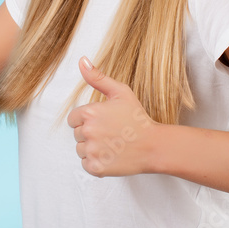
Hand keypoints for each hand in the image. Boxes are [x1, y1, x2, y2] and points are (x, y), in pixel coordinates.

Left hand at [67, 56, 158, 176]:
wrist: (154, 145)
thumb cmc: (137, 118)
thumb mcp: (120, 92)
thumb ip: (97, 77)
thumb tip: (81, 60)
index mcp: (89, 112)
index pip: (74, 119)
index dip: (88, 120)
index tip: (104, 122)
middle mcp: (87, 131)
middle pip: (77, 134)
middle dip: (90, 134)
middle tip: (111, 133)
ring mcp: (92, 151)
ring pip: (81, 150)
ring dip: (93, 149)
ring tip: (112, 145)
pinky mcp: (96, 167)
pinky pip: (86, 164)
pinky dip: (96, 163)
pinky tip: (111, 156)